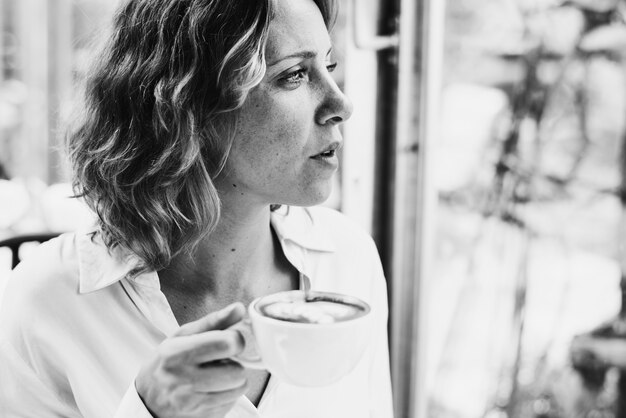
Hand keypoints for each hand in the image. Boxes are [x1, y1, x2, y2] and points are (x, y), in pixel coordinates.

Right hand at [135, 303, 247, 417]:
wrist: (147, 400)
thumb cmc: (165, 363)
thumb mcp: (182, 336)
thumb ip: (213, 321)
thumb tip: (239, 309)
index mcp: (177, 353)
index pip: (227, 343)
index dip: (236, 339)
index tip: (230, 340)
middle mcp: (183, 380)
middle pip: (237, 370)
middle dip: (235, 362)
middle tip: (221, 360)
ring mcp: (192, 403)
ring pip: (238, 388)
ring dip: (233, 379)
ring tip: (216, 374)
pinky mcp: (202, 417)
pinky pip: (232, 402)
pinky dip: (227, 394)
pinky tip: (212, 388)